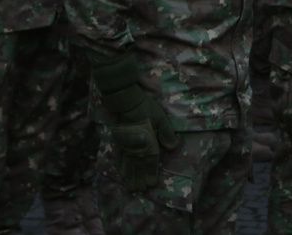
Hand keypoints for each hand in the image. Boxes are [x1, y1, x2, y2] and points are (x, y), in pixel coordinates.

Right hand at [93, 53, 177, 191]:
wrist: (127, 101)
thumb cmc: (146, 108)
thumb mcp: (161, 118)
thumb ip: (166, 133)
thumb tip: (173, 147)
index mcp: (148, 142)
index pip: (150, 161)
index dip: (151, 173)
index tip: (151, 184)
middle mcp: (136, 147)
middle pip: (138, 166)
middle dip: (139, 179)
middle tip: (140, 191)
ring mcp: (126, 145)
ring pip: (128, 165)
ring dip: (130, 177)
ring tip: (131, 187)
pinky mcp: (119, 142)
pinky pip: (119, 157)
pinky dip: (120, 167)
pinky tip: (121, 173)